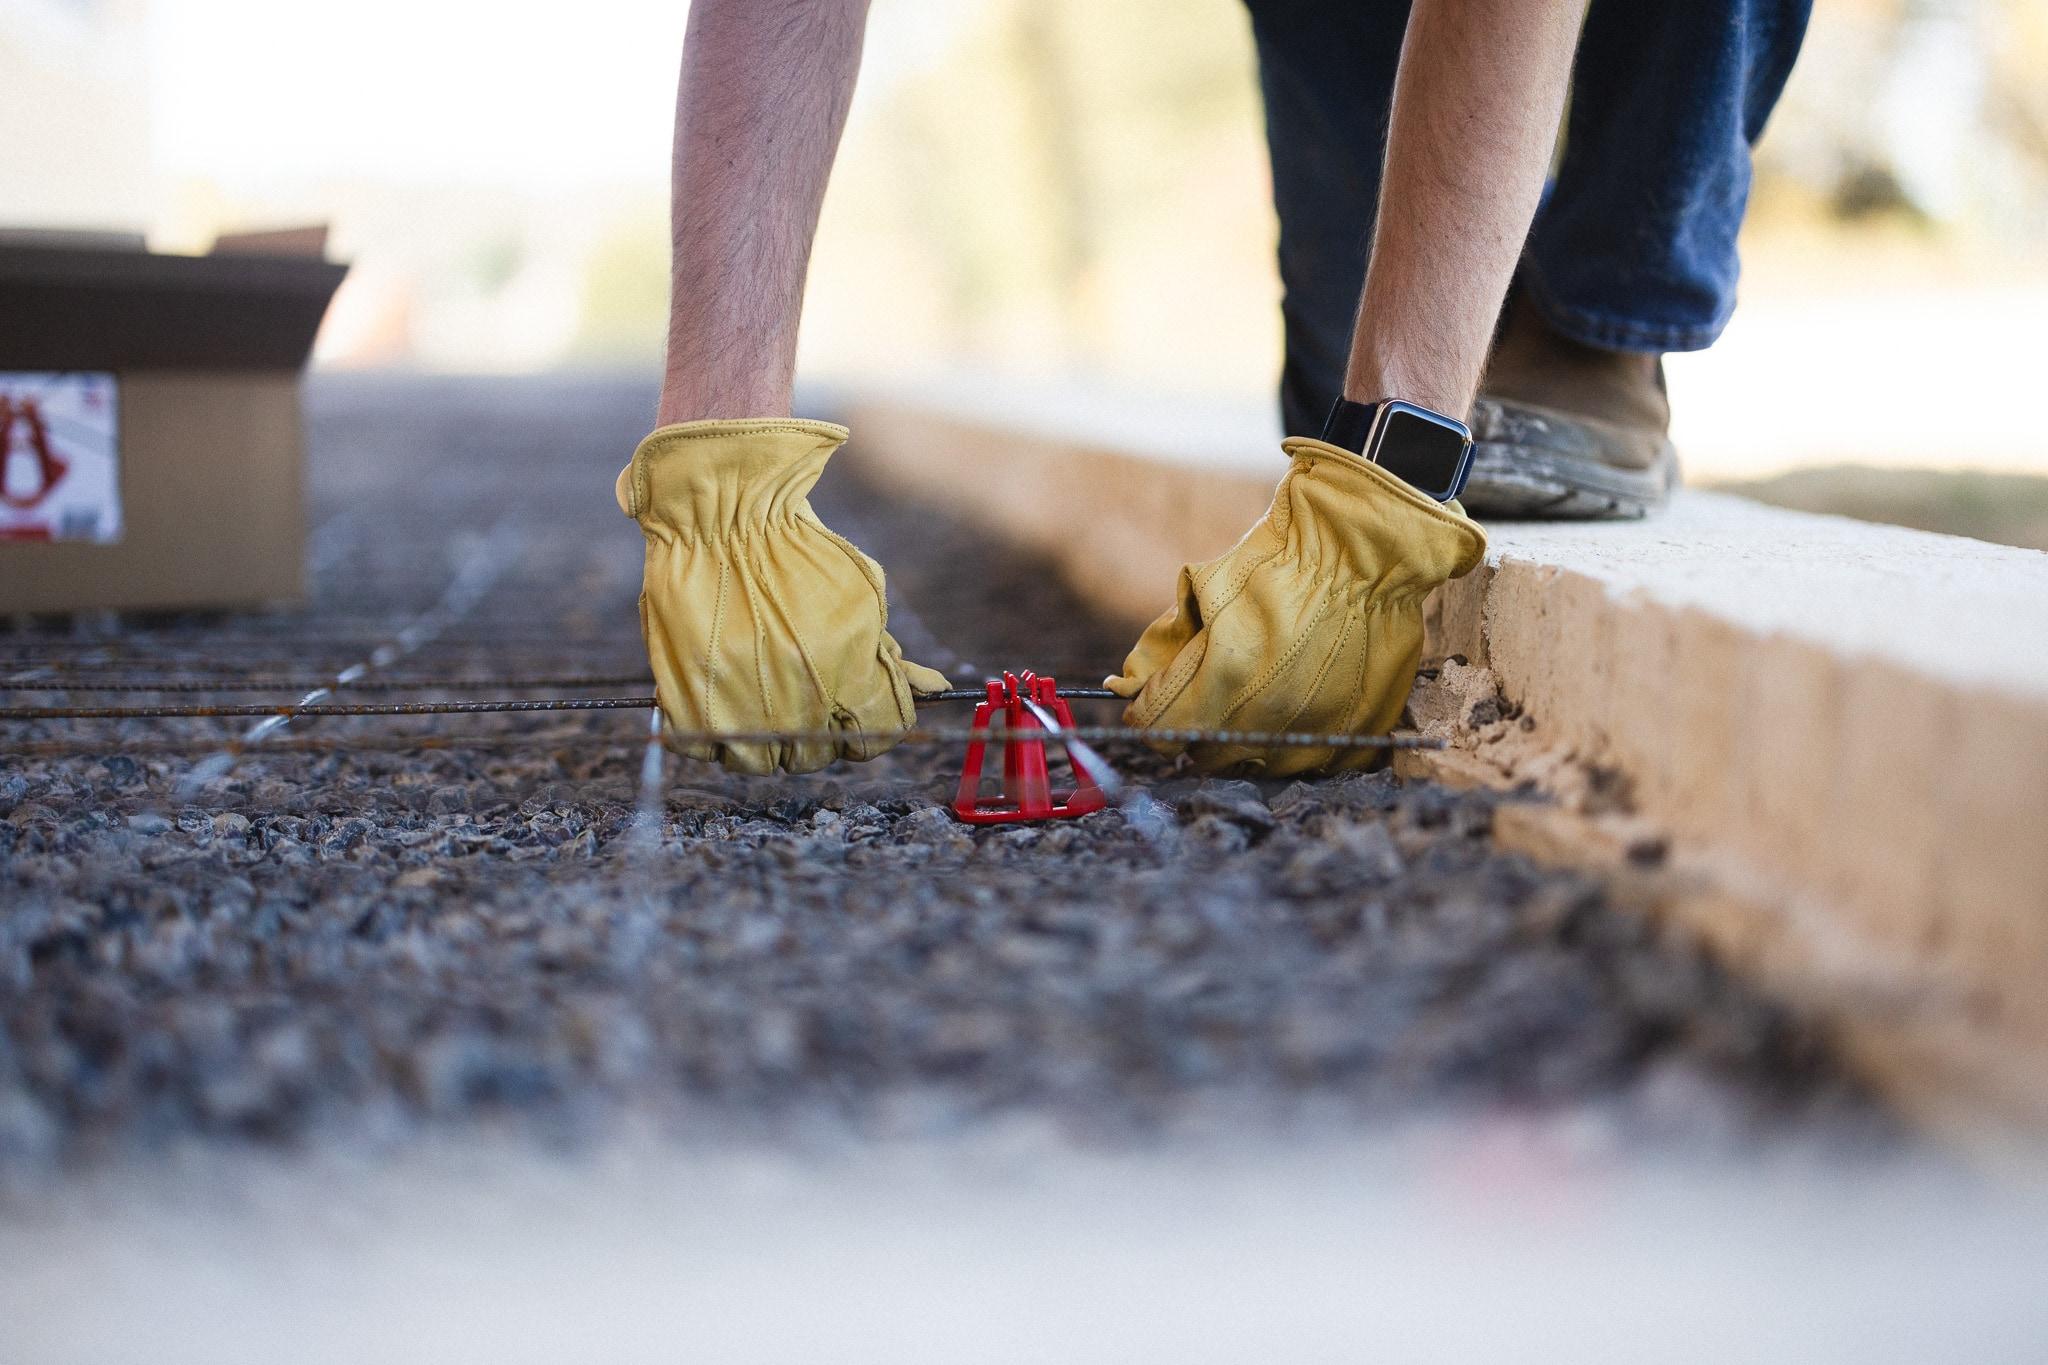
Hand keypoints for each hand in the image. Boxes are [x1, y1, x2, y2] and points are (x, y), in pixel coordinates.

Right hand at [617, 418, 946, 773]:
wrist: (721, 510)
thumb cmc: (798, 548)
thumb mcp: (861, 593)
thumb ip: (889, 652)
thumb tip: (931, 689)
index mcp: (846, 673)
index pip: (876, 735)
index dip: (868, 725)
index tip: (853, 711)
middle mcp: (796, 698)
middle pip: (817, 754)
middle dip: (815, 730)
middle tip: (800, 698)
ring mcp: (737, 704)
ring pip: (761, 761)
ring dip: (764, 740)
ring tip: (758, 701)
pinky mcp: (686, 700)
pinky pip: (704, 748)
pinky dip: (712, 734)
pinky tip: (721, 700)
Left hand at [1107, 437, 1485, 775]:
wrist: (1365, 552)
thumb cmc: (1282, 562)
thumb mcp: (1206, 589)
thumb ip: (1166, 644)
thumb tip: (1128, 682)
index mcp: (1222, 681)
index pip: (1158, 730)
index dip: (1149, 716)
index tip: (1149, 705)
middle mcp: (1266, 721)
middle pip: (1206, 755)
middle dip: (1196, 728)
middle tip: (1203, 698)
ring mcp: (1314, 734)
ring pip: (1259, 764)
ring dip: (1247, 739)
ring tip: (1255, 698)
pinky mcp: (1354, 736)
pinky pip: (1311, 759)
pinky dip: (1298, 739)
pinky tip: (1298, 706)